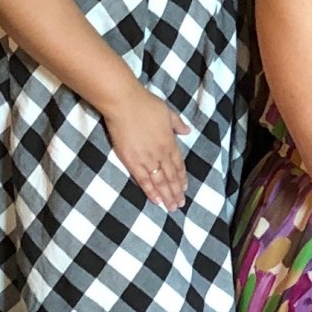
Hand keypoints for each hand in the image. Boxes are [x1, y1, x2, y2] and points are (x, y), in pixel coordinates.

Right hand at [94, 83, 189, 210]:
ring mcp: (146, 158)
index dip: (182, 178)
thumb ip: (177, 124)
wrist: (124, 104)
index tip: (185, 188)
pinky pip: (143, 180)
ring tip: (171, 207)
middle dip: (176, 192)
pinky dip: (150, 191)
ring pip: (159, 181)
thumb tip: (187, 131)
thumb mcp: (168, 112)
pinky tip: (156, 200)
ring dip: (166, 195)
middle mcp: (160, 153)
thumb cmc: (146, 104)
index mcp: (170, 142)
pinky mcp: (131, 161)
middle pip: (171, 177)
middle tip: (179, 205)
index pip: (178, 165)